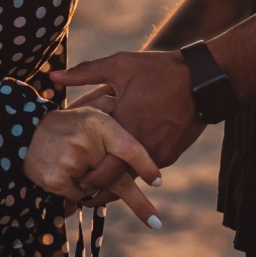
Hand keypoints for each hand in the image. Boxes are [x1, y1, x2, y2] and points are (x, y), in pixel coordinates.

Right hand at [23, 107, 163, 228]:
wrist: (24, 131)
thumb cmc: (68, 123)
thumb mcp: (92, 111)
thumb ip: (116, 118)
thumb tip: (139, 135)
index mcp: (98, 124)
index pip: (128, 148)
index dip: (145, 166)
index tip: (158, 182)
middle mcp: (86, 143)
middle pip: (118, 180)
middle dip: (139, 204)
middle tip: (156, 224)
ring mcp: (70, 163)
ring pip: (97, 191)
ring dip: (96, 188)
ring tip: (78, 166)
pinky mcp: (56, 180)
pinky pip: (79, 197)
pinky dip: (78, 192)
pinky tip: (66, 173)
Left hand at [52, 51, 208, 201]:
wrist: (202, 79)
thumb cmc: (158, 70)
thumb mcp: (120, 65)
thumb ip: (84, 73)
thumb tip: (53, 75)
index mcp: (124, 127)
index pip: (100, 172)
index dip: (84, 182)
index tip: (73, 181)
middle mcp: (142, 147)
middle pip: (115, 184)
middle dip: (97, 191)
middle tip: (82, 190)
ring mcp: (158, 154)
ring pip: (131, 178)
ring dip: (117, 180)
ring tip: (100, 179)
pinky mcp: (171, 154)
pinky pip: (147, 168)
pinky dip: (134, 169)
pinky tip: (124, 162)